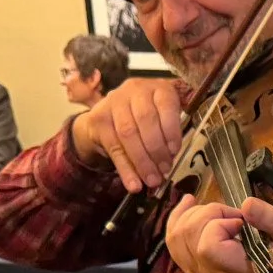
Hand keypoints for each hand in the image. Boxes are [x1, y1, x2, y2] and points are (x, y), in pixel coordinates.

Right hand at [71, 76, 184, 192]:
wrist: (108, 116)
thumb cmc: (144, 120)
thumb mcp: (161, 120)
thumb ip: (167, 135)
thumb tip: (169, 164)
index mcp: (157, 88)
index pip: (166, 106)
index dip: (171, 130)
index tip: (175, 152)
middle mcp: (135, 90)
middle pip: (146, 120)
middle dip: (157, 150)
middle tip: (164, 172)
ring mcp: (114, 101)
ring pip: (128, 133)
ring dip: (142, 162)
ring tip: (152, 181)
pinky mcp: (98, 118)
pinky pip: (113, 147)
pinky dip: (126, 169)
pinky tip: (134, 184)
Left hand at [164, 193, 272, 272]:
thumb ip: (271, 219)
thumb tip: (246, 205)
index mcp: (238, 271)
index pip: (208, 247)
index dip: (219, 224)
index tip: (241, 222)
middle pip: (189, 236)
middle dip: (210, 213)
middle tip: (236, 215)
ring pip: (177, 235)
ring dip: (196, 214)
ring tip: (221, 212)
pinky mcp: (192, 268)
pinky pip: (172, 240)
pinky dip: (179, 217)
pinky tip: (190, 203)